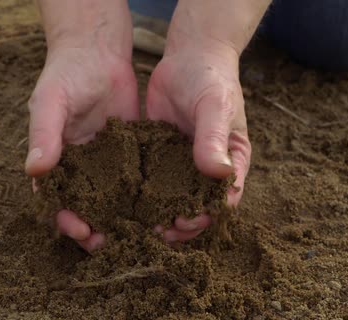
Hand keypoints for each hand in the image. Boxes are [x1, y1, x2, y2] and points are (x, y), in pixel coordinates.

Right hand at [25, 45, 138, 251]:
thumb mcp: (50, 102)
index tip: (82, 232)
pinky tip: (161, 208)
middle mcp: (81, 169)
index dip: (67, 220)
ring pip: (114, 200)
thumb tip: (34, 169)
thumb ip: (44, 134)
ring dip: (123, 220)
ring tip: (140, 235)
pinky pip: (138, 180)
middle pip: (87, 208)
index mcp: (56, 162)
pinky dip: (146, 197)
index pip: (57, 200)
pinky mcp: (131, 154)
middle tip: (112, 243)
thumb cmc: (64, 75)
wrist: (96, 52)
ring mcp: (108, 164)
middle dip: (97, 229)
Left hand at [146, 43, 251, 242]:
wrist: (189, 57)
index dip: (204, 217)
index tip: (184, 222)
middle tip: (154, 234)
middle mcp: (205, 171)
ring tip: (134, 228)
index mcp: (230, 164)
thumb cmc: (213, 80)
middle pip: (194, 208)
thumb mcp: (216, 107)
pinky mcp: (157, 157)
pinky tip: (117, 204)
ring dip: (155, 216)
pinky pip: (149, 180)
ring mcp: (179, 166)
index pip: (221, 201)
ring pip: (169, 200)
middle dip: (176, 225)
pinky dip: (137, 195)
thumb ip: (214, 139)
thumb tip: (219, 173)